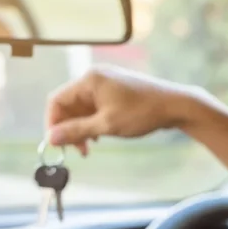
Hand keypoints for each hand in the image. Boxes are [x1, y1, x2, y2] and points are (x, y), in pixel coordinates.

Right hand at [45, 65, 210, 155]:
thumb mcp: (107, 125)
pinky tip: (99, 137)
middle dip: (69, 128)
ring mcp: (106, 84)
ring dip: (81, 128)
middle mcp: (95, 78)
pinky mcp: (116, 92)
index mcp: (89, 80)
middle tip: (78, 150)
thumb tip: (51, 137)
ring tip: (89, 148)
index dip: (53, 123)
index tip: (57, 144)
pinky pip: (95, 108)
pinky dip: (93, 123)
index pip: (57, 100)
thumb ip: (77, 131)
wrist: (176, 106)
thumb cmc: (143, 113)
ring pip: (82, 108)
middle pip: (68, 105)